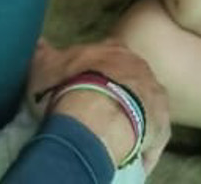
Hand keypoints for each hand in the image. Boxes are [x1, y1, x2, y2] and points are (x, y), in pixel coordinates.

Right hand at [30, 39, 170, 170]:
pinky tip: (128, 157)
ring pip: (143, 106)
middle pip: (130, 78)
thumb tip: (39, 42)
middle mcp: (140, 68)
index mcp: (114, 51)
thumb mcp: (45, 66)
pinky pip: (152, 138)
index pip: (110, 54)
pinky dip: (141, 147)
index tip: (87, 81)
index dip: (98, 69)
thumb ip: (43, 53)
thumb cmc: (67, 86)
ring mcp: (154, 96)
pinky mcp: (161, 126)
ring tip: (110, 133)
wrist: (95, 114)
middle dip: (117, 91)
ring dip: (131, 116)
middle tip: (99, 109)